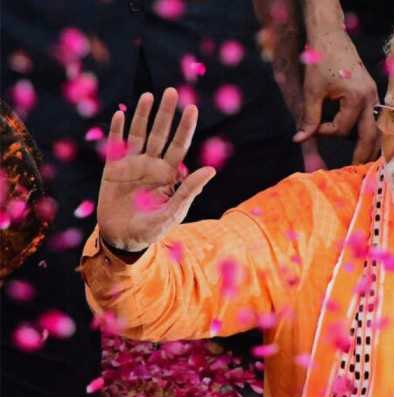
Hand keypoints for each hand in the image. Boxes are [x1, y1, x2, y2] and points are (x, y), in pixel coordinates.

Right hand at [97, 88, 214, 252]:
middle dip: (166, 113)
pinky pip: (115, 145)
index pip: (179, 145)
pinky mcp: (112, 169)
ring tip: (148, 95)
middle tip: (171, 91)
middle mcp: (152, 164)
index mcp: (169, 174)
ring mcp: (132, 164)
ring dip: (142, 115)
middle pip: (160, 133)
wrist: (123, 238)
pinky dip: (117, 130)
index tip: (192, 107)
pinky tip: (120, 115)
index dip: (185, 127)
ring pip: (139, 134)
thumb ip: (189, 190)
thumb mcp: (174, 211)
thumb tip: (211, 170)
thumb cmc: (152, 228)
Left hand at [296, 30, 379, 163]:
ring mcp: (374, 95)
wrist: (331, 36)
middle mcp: (371, 98)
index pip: (343, 128)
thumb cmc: (321, 60)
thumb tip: (299, 139)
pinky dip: (370, 130)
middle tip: (356, 170)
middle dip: (363, 154)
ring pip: (377, 128)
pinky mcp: (372, 93)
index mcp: (358, 98)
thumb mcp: (312, 90)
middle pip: (371, 136)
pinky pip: (375, 118)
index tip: (313, 128)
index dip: (326, 132)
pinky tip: (364, 140)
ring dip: (370, 144)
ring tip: (363, 160)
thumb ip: (308, 117)